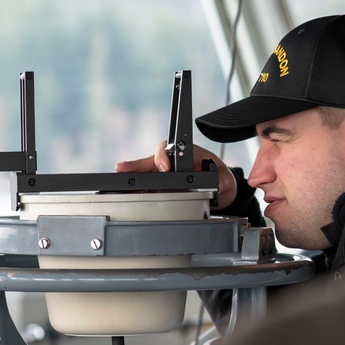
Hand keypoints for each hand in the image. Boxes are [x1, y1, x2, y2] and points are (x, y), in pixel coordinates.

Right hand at [115, 141, 237, 207]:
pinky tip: (128, 194)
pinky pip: (149, 189)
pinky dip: (139, 192)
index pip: (170, 150)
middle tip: (123, 168)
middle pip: (152, 161)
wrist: (222, 193)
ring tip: (121, 181)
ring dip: (133, 177)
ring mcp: (167, 176)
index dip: (163, 157)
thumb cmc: (221, 180)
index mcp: (188, 154)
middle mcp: (174, 163)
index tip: (163, 167)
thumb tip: (212, 183)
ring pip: (147, 174)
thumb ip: (218, 180)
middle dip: (136, 165)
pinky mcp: (164, 189)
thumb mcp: (223, 180)